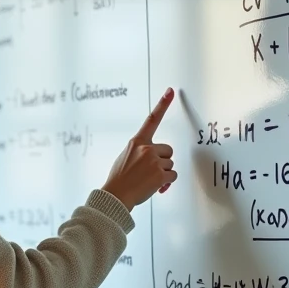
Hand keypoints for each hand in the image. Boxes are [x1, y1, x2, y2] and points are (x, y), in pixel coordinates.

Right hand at [102, 88, 177, 209]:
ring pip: (170, 165)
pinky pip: (172, 176)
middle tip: (151, 171)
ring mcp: (154, 161)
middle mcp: (146, 148)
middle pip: (168, 150)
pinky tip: (156, 187)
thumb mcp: (125, 157)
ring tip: (149, 181)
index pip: (151, 119)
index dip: (162, 104)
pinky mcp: (160, 174)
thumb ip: (139, 152)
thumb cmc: (119, 179)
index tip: (170, 92)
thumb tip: (154, 159)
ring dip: (163, 174)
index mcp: (137, 142)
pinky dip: (166, 183)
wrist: (116, 195)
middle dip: (163, 161)